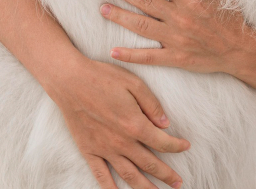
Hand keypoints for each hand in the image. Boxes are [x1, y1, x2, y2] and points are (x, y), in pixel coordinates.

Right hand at [45, 57, 189, 188]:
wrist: (70, 81)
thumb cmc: (103, 78)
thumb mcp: (135, 84)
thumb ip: (152, 105)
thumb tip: (166, 124)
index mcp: (135, 124)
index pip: (162, 143)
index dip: (177, 146)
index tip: (185, 146)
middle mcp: (121, 142)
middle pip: (149, 164)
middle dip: (166, 175)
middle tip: (179, 183)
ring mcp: (104, 149)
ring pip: (129, 175)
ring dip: (145, 187)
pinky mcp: (88, 150)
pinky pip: (101, 175)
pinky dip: (110, 188)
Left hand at [101, 0, 252, 74]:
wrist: (241, 50)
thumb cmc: (232, 20)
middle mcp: (180, 17)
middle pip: (145, 1)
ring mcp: (176, 38)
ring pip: (141, 25)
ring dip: (120, 17)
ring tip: (103, 9)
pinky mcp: (176, 57)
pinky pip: (149, 56)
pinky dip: (130, 54)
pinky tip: (113, 52)